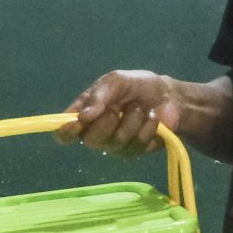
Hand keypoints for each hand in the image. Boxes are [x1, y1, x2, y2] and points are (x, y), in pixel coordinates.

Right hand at [59, 71, 181, 156]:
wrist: (167, 95)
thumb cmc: (136, 86)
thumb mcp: (116, 81)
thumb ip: (99, 95)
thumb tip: (82, 115)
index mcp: (85, 115)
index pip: (64, 134)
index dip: (65, 132)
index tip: (76, 124)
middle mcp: (97, 134)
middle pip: (90, 141)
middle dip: (106, 122)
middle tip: (118, 108)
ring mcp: (115, 145)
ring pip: (116, 142)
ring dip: (131, 121)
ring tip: (139, 108)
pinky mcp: (135, 151)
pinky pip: (136, 145)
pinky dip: (146, 127)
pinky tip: (151, 117)